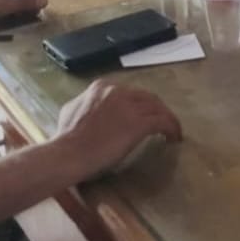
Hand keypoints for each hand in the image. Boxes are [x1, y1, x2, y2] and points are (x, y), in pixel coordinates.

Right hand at [56, 79, 182, 177]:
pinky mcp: (139, 123)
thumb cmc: (66, 138)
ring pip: (159, 109)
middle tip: (163, 123)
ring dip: (168, 120)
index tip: (144, 114)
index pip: (131, 92)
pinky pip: (163, 122)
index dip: (141, 104)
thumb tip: (91, 107)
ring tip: (172, 132)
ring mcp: (130, 106)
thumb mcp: (72, 110)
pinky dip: (171, 129)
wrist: (69, 153)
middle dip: (158, 110)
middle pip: (148, 98)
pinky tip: (173, 138)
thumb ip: (86, 104)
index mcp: (102, 87)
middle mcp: (118, 91)